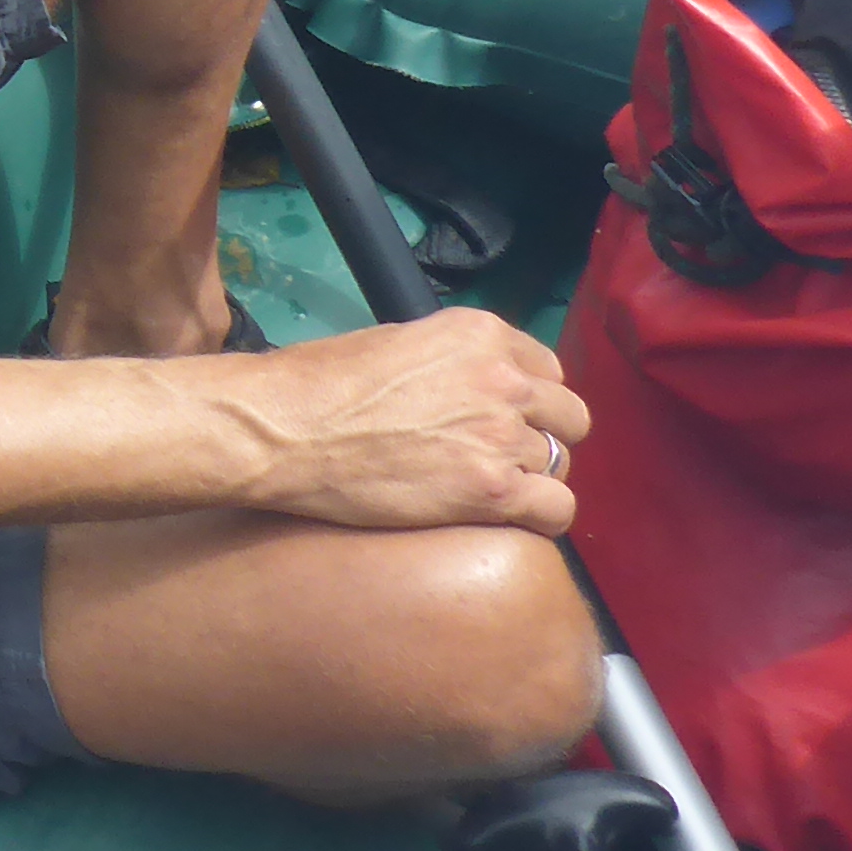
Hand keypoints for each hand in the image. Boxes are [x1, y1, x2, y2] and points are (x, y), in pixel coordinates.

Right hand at [211, 311, 589, 533]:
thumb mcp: (396, 343)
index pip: (548, 371)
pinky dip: (540, 516)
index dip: (528, 400)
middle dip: (539, 436)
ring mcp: (500, 435)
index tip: (502, 418)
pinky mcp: (491, 490)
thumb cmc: (320, 381)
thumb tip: (468, 385)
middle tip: (497, 456)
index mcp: (481, 334)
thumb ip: (451, 360)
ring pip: (560, 463)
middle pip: (567, 416)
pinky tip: (509, 517)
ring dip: (530, 476)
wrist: (284, 428)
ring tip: (488, 488)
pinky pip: (556, 509)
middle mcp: (504, 379)